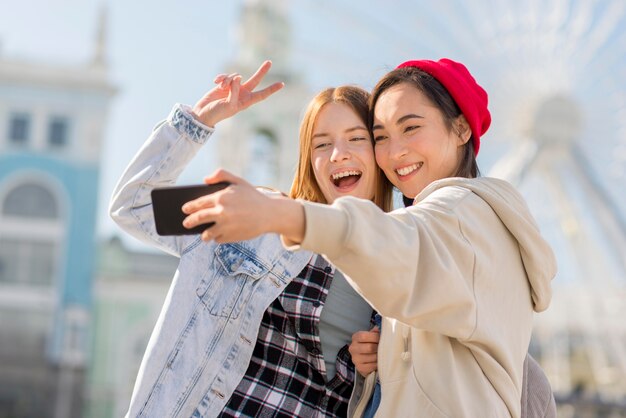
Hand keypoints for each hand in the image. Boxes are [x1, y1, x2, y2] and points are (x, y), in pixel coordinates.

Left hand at [181, 169, 304, 243]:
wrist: (269, 214)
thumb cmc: (253, 196)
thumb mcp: (238, 181)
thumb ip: (221, 175)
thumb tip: (204, 180)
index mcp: (221, 197)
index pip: (199, 203)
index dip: (190, 207)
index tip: (185, 209)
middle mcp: (221, 212)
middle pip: (198, 219)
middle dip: (189, 222)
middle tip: (186, 224)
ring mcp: (225, 226)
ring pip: (207, 233)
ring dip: (204, 234)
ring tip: (204, 234)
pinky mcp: (231, 237)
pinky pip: (218, 239)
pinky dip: (218, 238)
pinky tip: (221, 235)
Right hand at [192, 60, 283, 126]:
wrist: (203, 113)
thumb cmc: (217, 113)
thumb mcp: (228, 105)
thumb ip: (234, 91)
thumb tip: (238, 77)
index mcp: (246, 102)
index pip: (262, 95)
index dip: (271, 89)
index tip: (282, 84)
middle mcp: (242, 94)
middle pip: (255, 80)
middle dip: (262, 71)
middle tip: (270, 62)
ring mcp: (233, 88)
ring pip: (236, 76)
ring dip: (228, 80)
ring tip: (220, 88)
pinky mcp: (224, 84)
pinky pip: (226, 76)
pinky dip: (221, 78)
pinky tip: (215, 82)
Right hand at [349, 326, 379, 376]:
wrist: (364, 359)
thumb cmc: (369, 344)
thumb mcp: (371, 337)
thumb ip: (374, 332)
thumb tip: (378, 328)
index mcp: (355, 337)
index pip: (364, 336)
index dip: (375, 337)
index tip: (382, 338)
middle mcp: (353, 348)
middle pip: (369, 347)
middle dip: (379, 348)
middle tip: (385, 348)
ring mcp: (355, 359)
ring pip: (372, 358)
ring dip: (380, 357)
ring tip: (383, 355)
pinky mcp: (359, 368)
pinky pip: (372, 366)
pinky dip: (377, 364)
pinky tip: (379, 362)